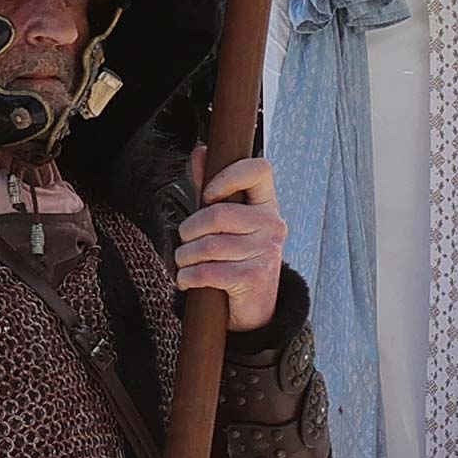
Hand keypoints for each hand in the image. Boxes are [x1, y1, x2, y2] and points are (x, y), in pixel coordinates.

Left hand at [177, 151, 288, 331]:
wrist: (253, 307)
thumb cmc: (235, 257)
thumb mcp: (225, 220)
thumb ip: (209, 185)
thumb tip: (201, 151)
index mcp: (267, 204)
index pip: (259, 169)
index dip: (227, 176)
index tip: (208, 195)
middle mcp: (272, 224)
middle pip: (216, 214)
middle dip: (188, 230)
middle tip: (187, 242)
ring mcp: (266, 252)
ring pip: (205, 246)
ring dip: (184, 258)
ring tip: (188, 264)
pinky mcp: (254, 278)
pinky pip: (205, 272)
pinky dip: (186, 277)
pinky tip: (189, 280)